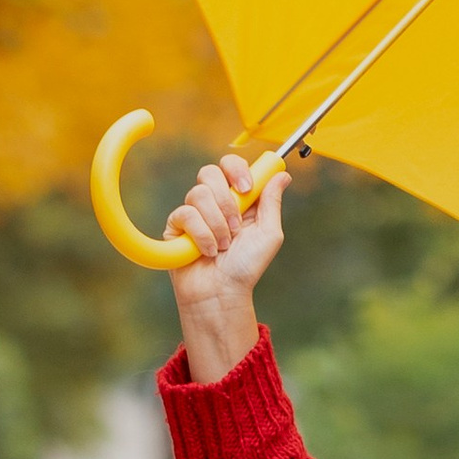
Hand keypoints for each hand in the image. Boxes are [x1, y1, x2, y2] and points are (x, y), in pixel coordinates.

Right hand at [170, 153, 288, 382]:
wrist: (222, 293)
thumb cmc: (246, 267)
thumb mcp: (269, 234)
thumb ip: (272, 202)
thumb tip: (281, 174)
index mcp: (237, 198)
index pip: (231, 165)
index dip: (237, 169)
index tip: (246, 187)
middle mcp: (215, 202)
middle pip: (210, 172)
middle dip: (226, 199)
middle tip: (236, 226)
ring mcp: (194, 212)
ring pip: (199, 194)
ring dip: (217, 223)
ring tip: (224, 246)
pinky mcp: (176, 225)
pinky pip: (186, 214)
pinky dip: (202, 235)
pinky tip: (208, 252)